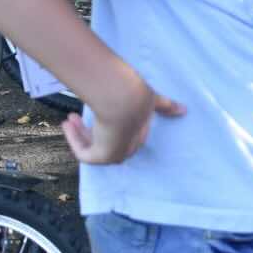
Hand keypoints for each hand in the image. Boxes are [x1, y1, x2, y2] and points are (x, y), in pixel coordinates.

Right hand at [62, 64, 185, 164]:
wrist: (125, 99)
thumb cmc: (138, 95)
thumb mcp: (153, 99)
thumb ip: (166, 105)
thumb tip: (185, 109)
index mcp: (140, 133)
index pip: (124, 134)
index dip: (108, 125)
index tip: (98, 112)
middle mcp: (128, 146)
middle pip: (106, 141)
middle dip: (92, 130)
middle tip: (77, 117)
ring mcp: (115, 153)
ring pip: (94, 147)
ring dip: (81, 133)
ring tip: (70, 119)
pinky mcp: (102, 157)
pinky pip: (84, 154)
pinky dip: (75, 140)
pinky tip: (67, 124)